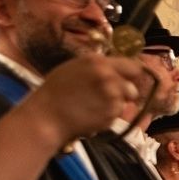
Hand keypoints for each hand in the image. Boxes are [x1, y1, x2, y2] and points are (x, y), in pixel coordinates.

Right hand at [22, 55, 143, 140]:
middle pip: (131, 87)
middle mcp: (109, 77)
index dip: (130, 74)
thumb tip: (116, 69)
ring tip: (94, 106)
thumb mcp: (74, 68)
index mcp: (98, 62)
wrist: (46, 117)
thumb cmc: (54, 92)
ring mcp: (112, 96)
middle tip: (108, 97)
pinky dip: (107, 116)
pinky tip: (91, 114)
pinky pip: (116, 115)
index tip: (127, 79)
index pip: (132, 66)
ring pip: (124, 102)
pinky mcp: (111, 114)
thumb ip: (98, 67)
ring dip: (114, 105)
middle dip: (124, 92)